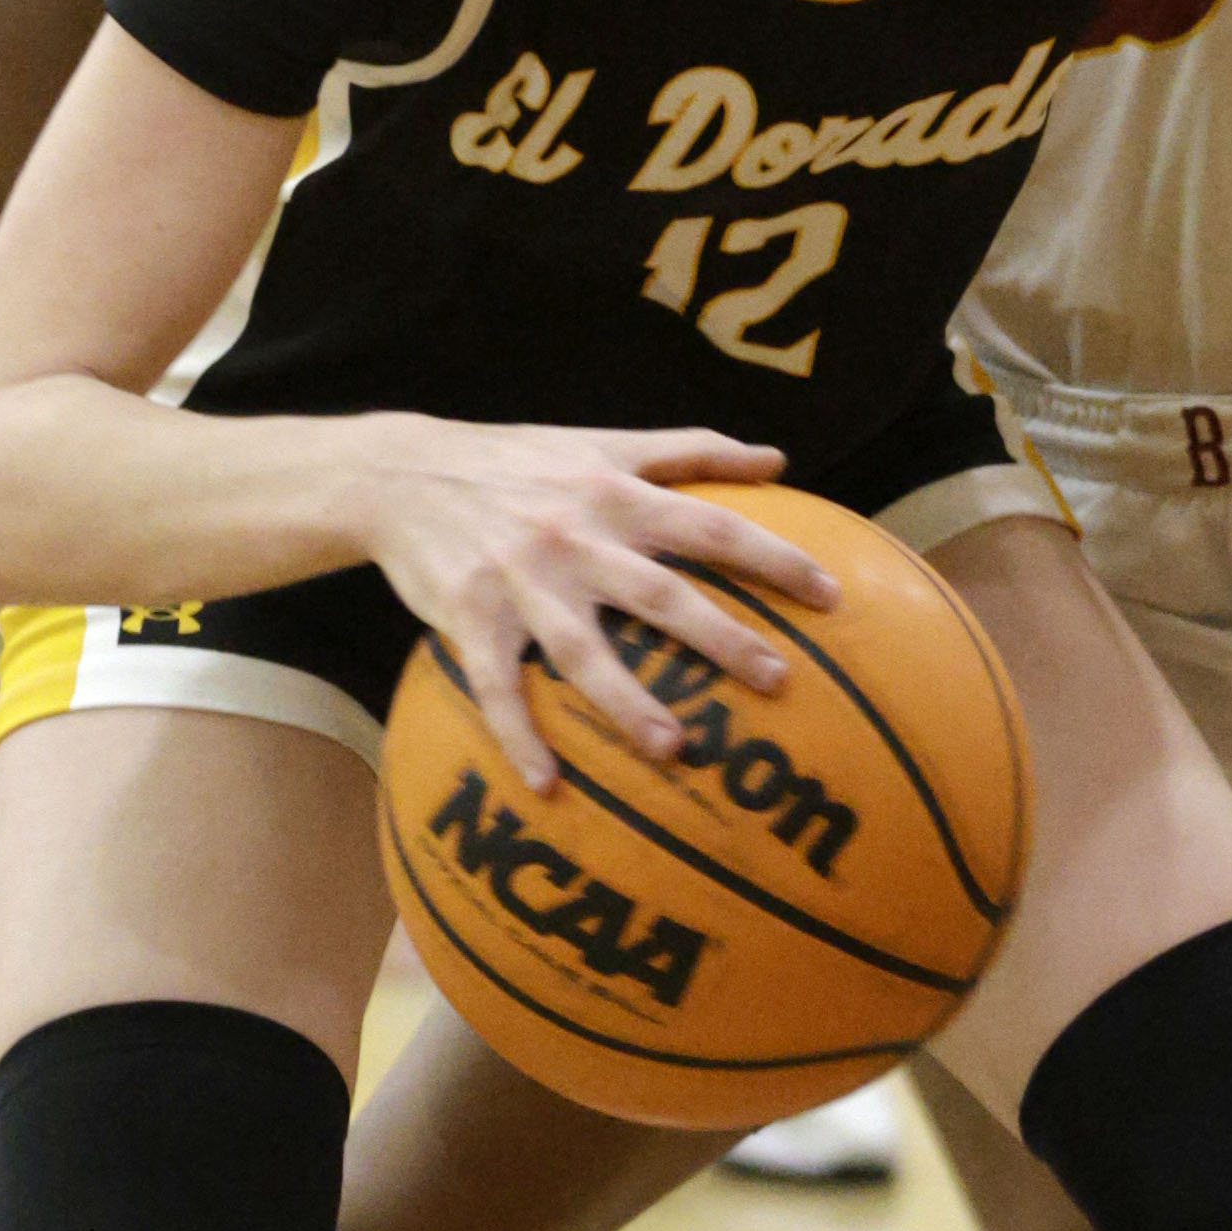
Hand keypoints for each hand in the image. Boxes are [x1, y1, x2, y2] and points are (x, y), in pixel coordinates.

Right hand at [361, 425, 841, 792]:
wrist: (400, 475)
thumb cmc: (517, 462)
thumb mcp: (602, 443)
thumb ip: (691, 450)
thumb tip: (779, 459)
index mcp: (613, 493)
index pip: (710, 524)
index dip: (772, 558)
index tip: (830, 595)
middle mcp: (574, 537)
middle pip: (658, 592)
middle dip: (720, 636)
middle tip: (778, 681)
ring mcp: (519, 583)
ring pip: (580, 650)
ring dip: (625, 701)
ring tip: (674, 749)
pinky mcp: (468, 620)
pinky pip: (496, 688)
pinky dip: (520, 736)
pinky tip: (549, 787)